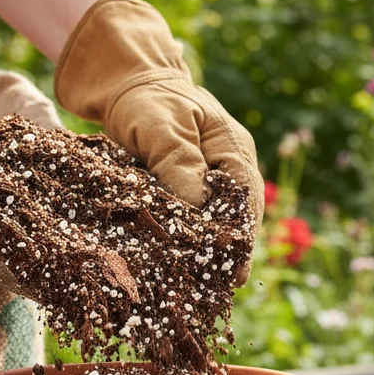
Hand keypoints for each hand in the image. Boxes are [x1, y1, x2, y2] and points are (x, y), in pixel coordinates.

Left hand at [54, 0, 263, 284]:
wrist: (127, 82)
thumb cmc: (144, 98)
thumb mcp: (160, 125)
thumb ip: (178, 162)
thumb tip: (196, 208)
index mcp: (232, 149)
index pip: (246, 200)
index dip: (241, 238)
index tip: (235, 272)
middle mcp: (228, 167)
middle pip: (237, 219)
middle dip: (227, 254)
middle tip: (218, 293)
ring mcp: (210, 179)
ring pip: (217, 223)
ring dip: (208, 253)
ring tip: (200, 291)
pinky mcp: (187, 189)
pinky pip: (195, 220)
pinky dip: (188, 243)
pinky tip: (178, 268)